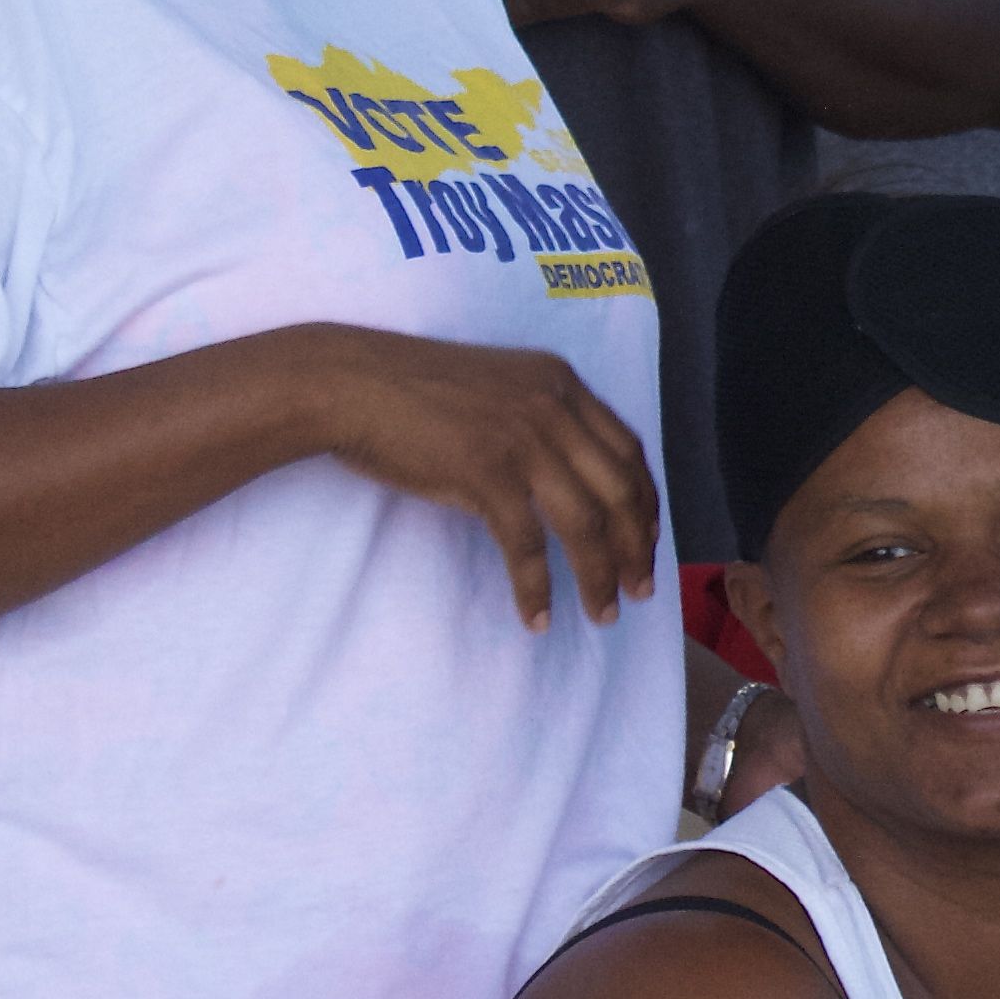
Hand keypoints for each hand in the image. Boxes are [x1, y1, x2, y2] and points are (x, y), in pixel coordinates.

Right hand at [295, 325, 664, 630]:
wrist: (349, 382)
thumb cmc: (410, 390)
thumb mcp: (496, 387)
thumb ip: (537, 418)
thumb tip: (564, 478)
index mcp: (561, 383)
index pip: (629, 451)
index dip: (647, 502)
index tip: (650, 541)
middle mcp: (554, 408)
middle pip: (621, 492)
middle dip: (637, 550)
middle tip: (642, 593)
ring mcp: (524, 440)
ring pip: (585, 525)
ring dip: (599, 578)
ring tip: (603, 615)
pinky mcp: (488, 473)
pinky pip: (528, 546)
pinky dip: (536, 588)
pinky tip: (537, 617)